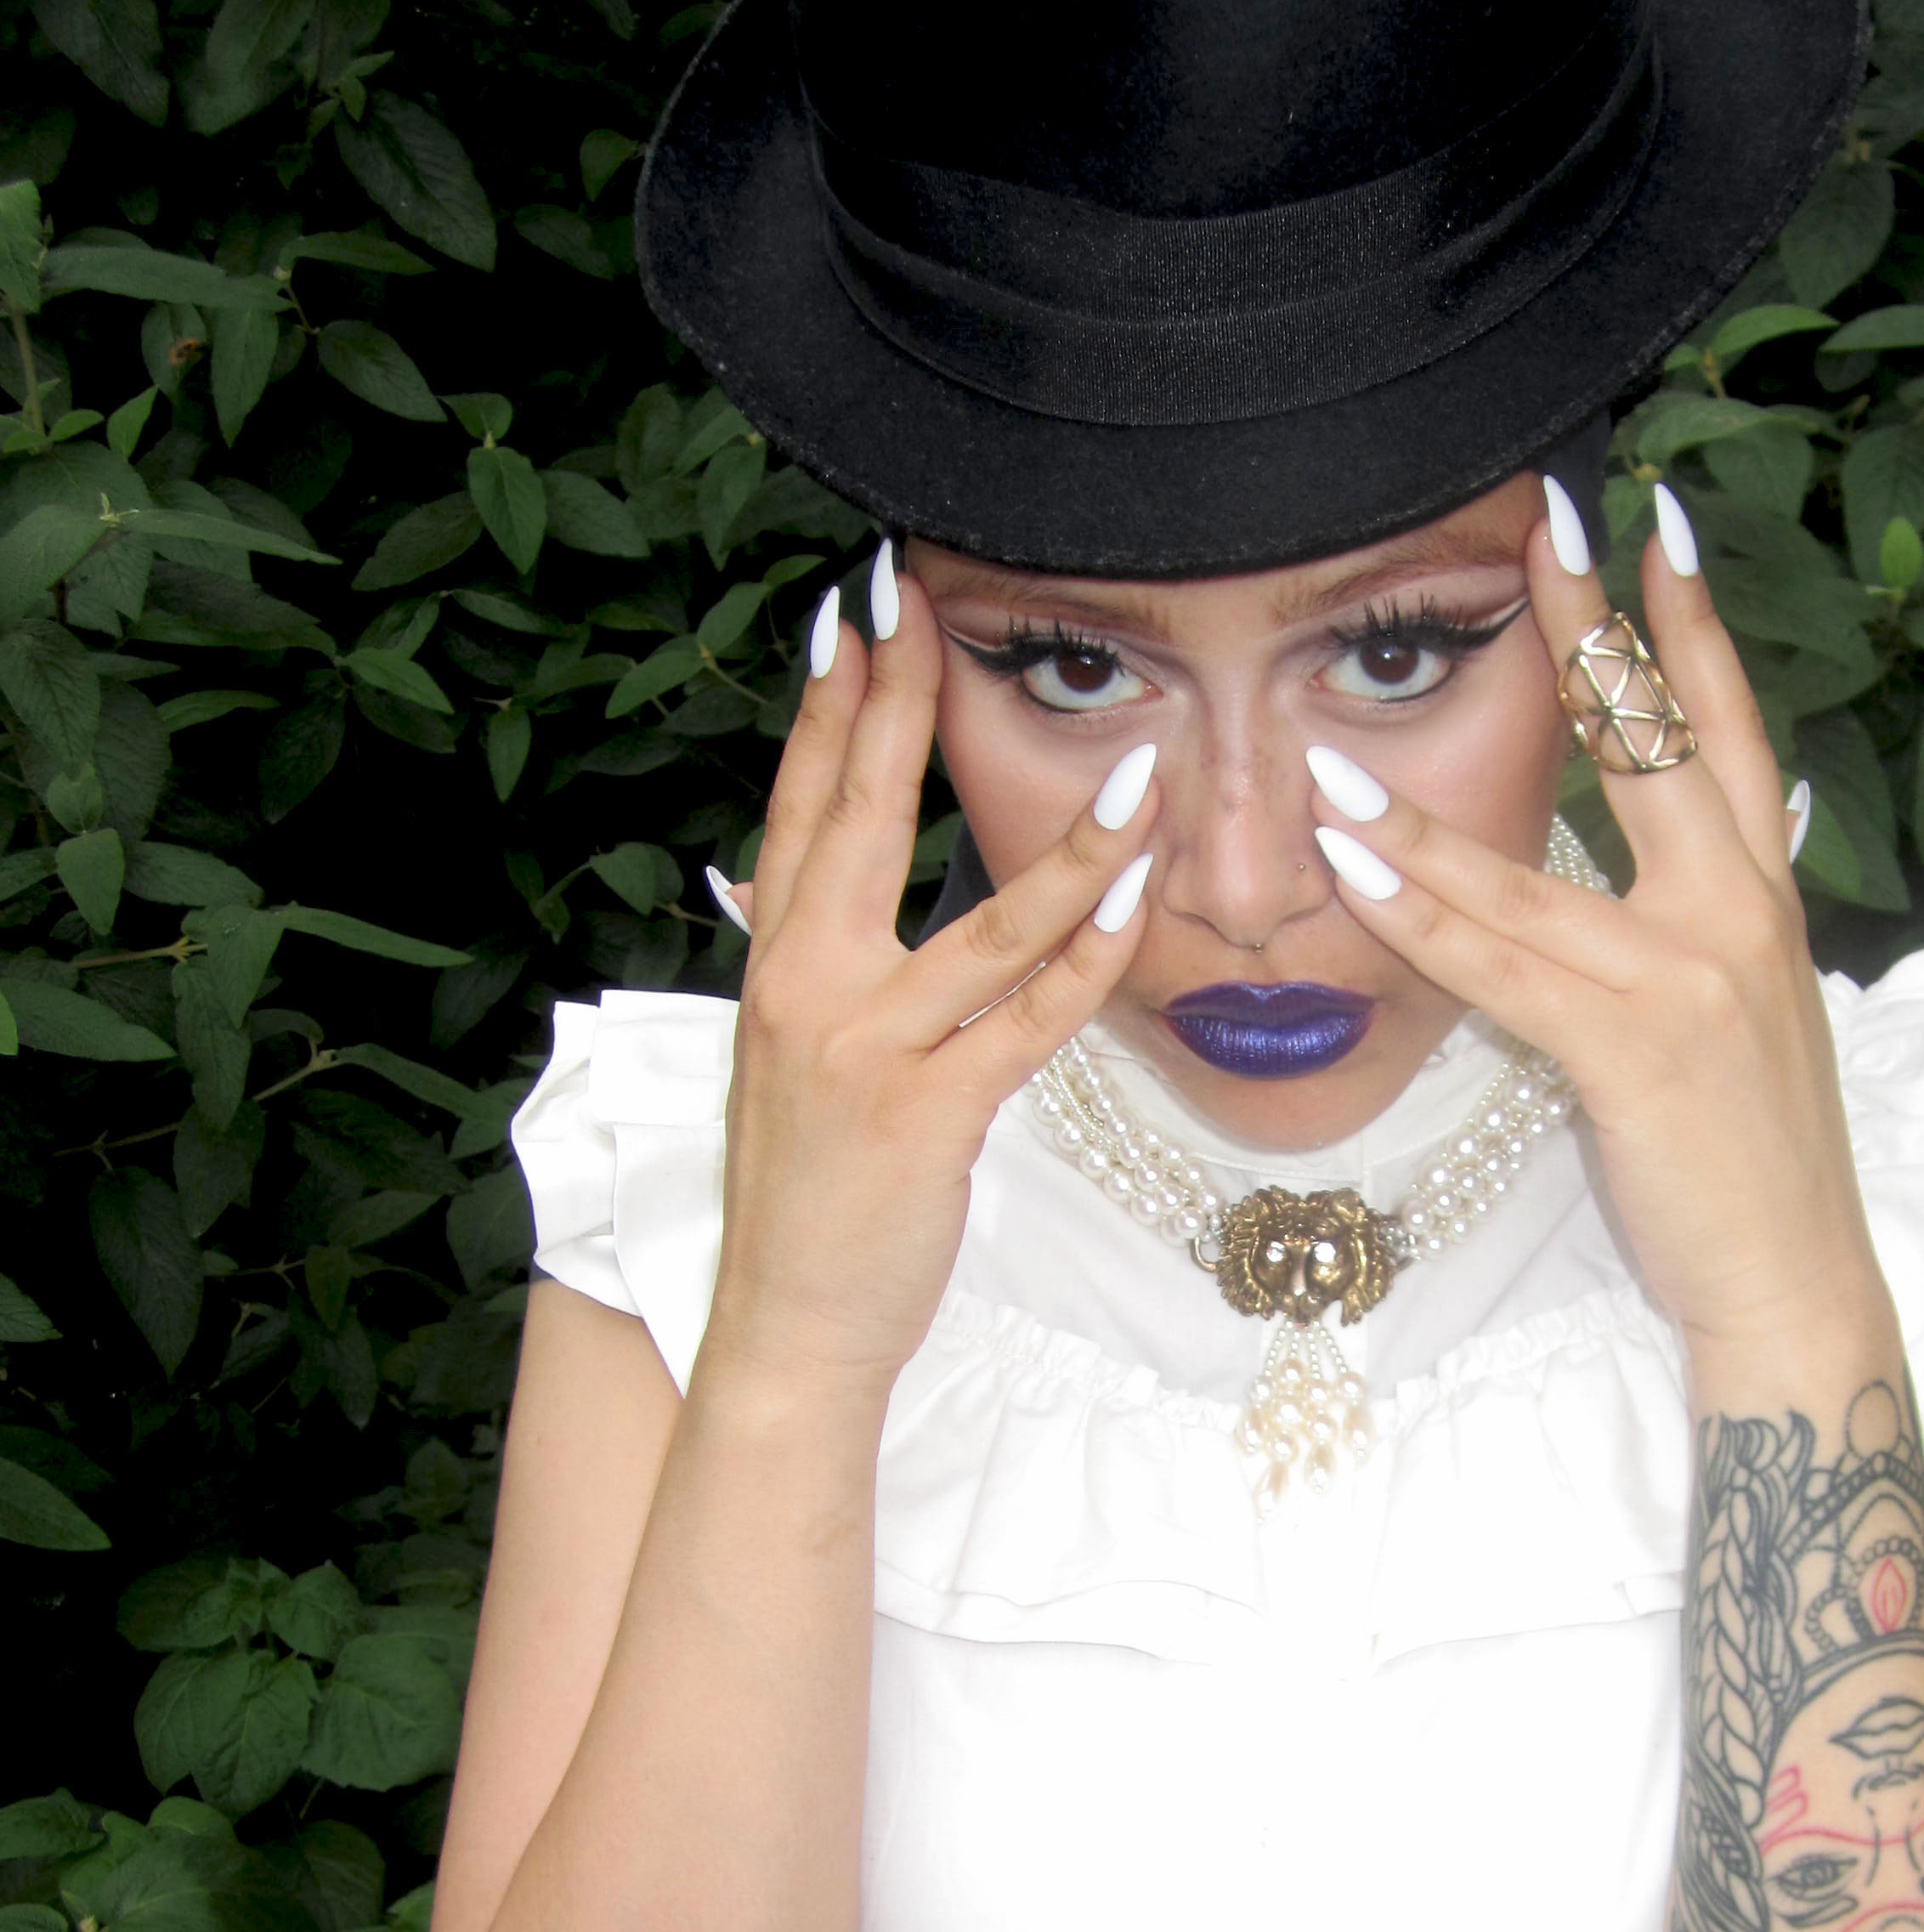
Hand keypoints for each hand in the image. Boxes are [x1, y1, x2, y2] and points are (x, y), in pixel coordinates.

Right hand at [705, 550, 1161, 1393]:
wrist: (789, 1321)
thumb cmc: (811, 1193)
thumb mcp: (791, 1061)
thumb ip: (811, 967)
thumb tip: (801, 889)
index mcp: (777, 968)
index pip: (798, 809)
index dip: (827, 708)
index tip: (855, 616)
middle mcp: (807, 990)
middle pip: (858, 822)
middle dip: (899, 707)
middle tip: (928, 610)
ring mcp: (867, 1050)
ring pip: (983, 925)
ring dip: (1070, 846)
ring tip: (1138, 771)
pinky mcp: (931, 1115)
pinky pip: (1027, 1020)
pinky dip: (1088, 958)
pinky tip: (1135, 902)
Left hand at [1304, 488, 1886, 1385]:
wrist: (1797, 1284)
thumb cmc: (1749, 1167)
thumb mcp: (1738, 1023)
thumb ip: (1691, 937)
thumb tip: (1635, 882)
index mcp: (1765, 901)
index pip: (1731, 732)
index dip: (1692, 624)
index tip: (1653, 527)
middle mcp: (1740, 915)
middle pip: (1655, 744)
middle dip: (1593, 629)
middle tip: (1543, 524)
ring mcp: (1690, 978)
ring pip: (1534, 872)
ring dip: (1420, 814)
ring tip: (1335, 754)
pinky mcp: (1637, 1051)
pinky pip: (1504, 970)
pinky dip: (1422, 916)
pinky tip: (1358, 871)